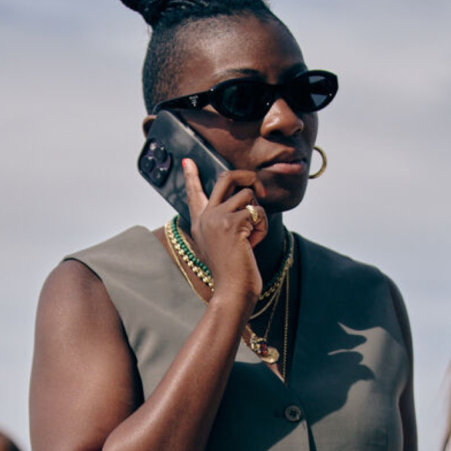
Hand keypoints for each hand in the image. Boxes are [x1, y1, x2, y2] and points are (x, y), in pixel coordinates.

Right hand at [182, 159, 267, 305]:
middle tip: (260, 189)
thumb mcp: (221, 245)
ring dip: (258, 216)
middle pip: (226, 178)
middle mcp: (205, 216)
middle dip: (248, 177)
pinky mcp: (231, 223)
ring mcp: (217, 218)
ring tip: (251, 237)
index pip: (194, 193)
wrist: (232, 290)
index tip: (188, 161)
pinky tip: (253, 244)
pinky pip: (258, 213)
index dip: (192, 175)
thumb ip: (225, 224)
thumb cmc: (232, 272)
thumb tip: (245, 206)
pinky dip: (262, 228)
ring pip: (248, 195)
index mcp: (200, 222)